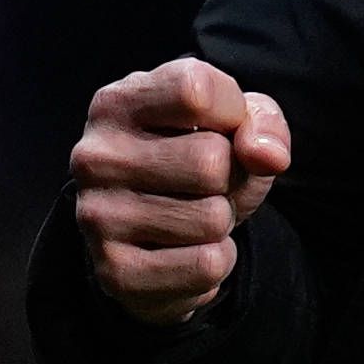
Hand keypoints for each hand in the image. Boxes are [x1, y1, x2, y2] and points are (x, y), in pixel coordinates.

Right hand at [68, 58, 292, 325]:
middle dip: (230, 177)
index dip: (232, 113)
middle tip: (205, 184)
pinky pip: (206, 266)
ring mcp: (98, 216)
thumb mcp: (234, 123)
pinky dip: (215, 261)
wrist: (156, 233)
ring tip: (192, 214)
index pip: (195, 92)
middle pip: (211, 162)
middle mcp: (94, 157)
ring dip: (222, 222)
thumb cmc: (197, 158)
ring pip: (212, 218)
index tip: (220, 127)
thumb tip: (269, 156)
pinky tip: (186, 250)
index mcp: (116, 103)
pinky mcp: (115, 272)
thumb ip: (262, 123)